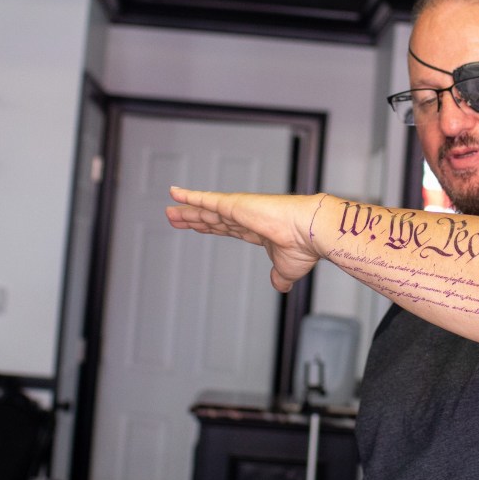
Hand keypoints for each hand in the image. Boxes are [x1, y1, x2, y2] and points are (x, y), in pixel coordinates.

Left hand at [165, 187, 322, 292]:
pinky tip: (174, 193)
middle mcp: (247, 219)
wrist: (309, 231)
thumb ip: (280, 277)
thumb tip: (281, 286)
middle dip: (195, 220)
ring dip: (187, 211)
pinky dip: (189, 196)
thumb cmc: (303, 247)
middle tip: (177, 218)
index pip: (229, 229)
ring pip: (206, 211)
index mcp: (259, 232)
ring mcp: (239, 210)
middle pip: (213, 220)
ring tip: (170, 212)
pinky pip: (205, 200)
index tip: (200, 227)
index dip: (213, 229)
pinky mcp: (234, 204)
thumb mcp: (287, 270)